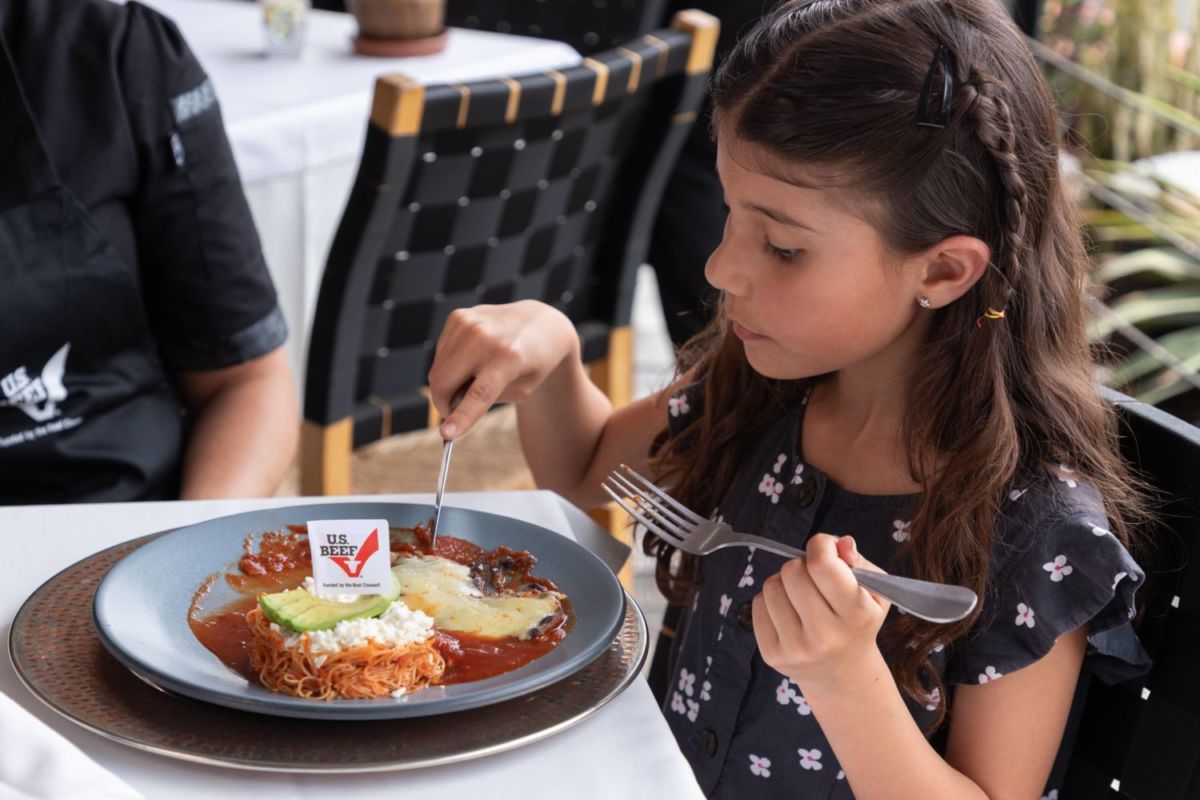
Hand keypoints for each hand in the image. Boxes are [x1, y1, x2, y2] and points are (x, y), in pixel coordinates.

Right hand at [427, 301, 578, 439]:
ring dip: (448, 384)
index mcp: (510, 358)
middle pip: (444, 382)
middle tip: (453, 413)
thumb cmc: (533, 363)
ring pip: (437, 370)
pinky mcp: (458, 317)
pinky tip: (472, 359)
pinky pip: (440, 354)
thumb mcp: (523, 390)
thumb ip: (488, 399)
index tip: (446, 434)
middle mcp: (486, 338)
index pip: (479, 394)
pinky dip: (450, 365)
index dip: (461, 416)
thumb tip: (451, 401)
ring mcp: (469, 324)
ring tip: (475, 378)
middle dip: (443, 404)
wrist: (539, 323)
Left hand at [752, 534, 890, 693]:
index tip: (824, 548)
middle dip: (801, 565)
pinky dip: (770, 600)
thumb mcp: (874, 593)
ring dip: (783, 582)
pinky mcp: (772, 655)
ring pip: (771, 586)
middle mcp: (826, 636)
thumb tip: (840, 543)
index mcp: (856, 615)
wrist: (843, 675)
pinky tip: (788, 612)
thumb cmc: (857, 624)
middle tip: (813, 578)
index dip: (820, 545)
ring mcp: (796, 648)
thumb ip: (859, 563)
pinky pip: (757, 604)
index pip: (822, 565)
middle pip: (792, 571)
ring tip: (800, 596)